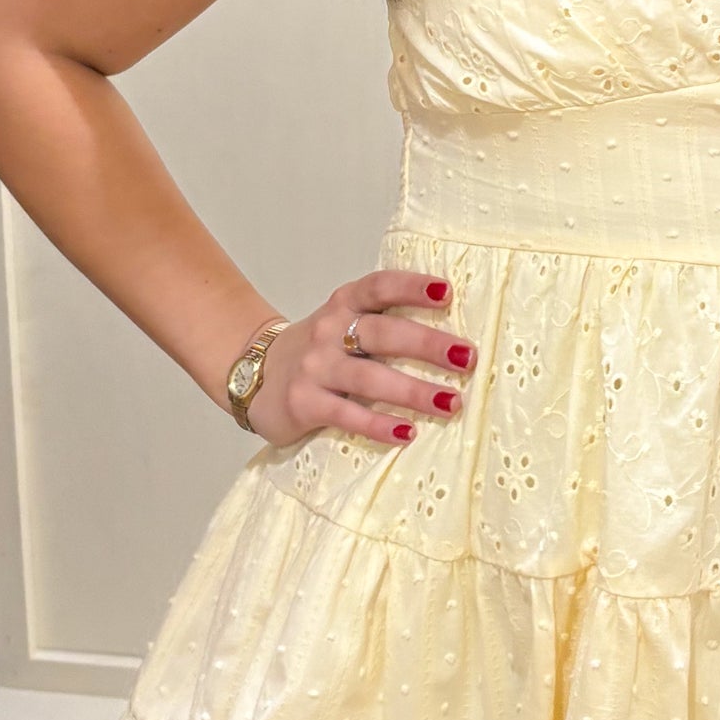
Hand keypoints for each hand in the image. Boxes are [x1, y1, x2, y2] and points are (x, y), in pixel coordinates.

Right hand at [244, 270, 475, 448]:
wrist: (253, 374)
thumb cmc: (319, 349)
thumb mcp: (343, 323)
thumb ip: (383, 321)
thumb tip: (451, 336)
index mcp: (344, 304)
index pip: (379, 287)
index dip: (411, 287)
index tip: (446, 292)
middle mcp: (328, 331)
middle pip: (382, 333)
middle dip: (427, 345)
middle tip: (466, 358)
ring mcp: (314, 368)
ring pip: (369, 379)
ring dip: (413, 391)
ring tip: (451, 403)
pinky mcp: (304, 403)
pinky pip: (347, 415)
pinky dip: (379, 425)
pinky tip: (407, 432)